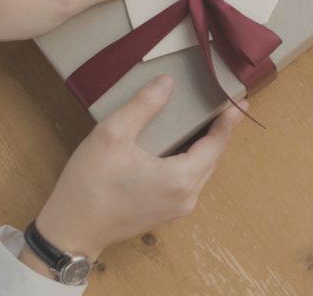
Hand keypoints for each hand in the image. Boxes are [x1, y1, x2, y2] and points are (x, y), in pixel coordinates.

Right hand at [19, 75, 244, 274]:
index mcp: (179, 178)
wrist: (70, 230)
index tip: (241, 102)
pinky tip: (182, 146)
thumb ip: (143, 107)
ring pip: (201, 172)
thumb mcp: (111, 135)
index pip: (216, 144)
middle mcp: (186, 197)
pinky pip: (189, 183)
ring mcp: (177, 210)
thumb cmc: (89, 183)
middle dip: (219, 132)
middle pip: (212, 159)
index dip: (229, 121)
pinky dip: (192, 161)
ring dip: (206, 147)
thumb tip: (167, 83)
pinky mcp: (166, 215)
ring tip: (206, 121)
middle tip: (223, 105)